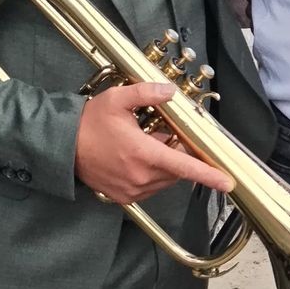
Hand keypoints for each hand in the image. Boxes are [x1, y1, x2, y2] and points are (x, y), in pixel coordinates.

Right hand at [74, 81, 234, 203]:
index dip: (208, 175)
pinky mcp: (124, 197)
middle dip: (176, 154)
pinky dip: (151, 175)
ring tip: (143, 146)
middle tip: (160, 135)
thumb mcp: (117, 100)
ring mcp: (132, 190)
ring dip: (163, 165)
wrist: (62, 148)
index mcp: (143, 154)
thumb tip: (170, 91)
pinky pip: (150, 188)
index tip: (227, 183)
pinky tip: (134, 160)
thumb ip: (146, 93)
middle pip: (176, 170)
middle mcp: (141, 176)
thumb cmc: (89, 123)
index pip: (184, 167)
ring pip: (164, 180)